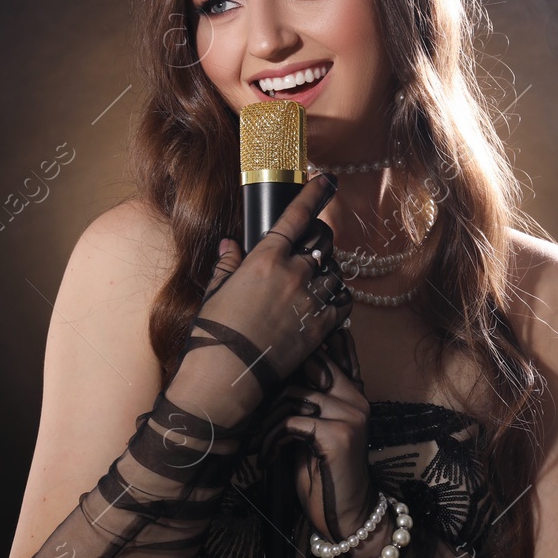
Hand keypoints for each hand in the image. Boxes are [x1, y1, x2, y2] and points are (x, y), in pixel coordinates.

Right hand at [163, 174, 352, 432]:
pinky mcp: (322, 327)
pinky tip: (328, 302)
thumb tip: (230, 244)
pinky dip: (339, 298)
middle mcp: (294, 274)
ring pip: (335, 272)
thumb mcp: (215, 293)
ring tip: (316, 281)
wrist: (225, 378)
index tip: (328, 179)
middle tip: (314, 246)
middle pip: (323, 242)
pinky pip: (344, 302)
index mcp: (265, 259)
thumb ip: (227, 265)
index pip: (296, 215)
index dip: (315, 193)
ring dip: (328, 272)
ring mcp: (311, 301)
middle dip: (321, 239)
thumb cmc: (212, 334)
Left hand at [259, 329, 375, 543]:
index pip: (334, 352)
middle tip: (257, 414)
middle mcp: (357, 398)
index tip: (279, 351)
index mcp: (354, 394)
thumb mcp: (313, 431)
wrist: (346, 514)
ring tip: (261, 445)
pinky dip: (272, 440)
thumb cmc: (324, 474)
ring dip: (268, 424)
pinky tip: (268, 458)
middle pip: (308, 366)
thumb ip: (305, 403)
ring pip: (294, 398)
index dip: (307, 347)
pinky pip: (291, 423)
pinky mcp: (338, 435)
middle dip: (275, 389)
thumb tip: (273, 375)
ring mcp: (350, 415)